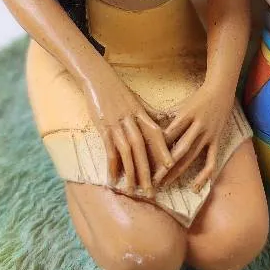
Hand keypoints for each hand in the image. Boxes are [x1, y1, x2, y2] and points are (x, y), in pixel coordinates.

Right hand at [84, 66, 172, 196]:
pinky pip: (108, 150)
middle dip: (147, 170)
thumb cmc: (119, 91)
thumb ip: (150, 115)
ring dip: (131, 172)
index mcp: (142, 114)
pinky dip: (111, 165)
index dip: (163, 149)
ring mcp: (117, 125)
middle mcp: (131, 120)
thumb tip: (165, 124)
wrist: (98, 79)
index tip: (171, 165)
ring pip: (127, 152)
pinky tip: (113, 179)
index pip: (156, 134)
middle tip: (152, 190)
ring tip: (133, 190)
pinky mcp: (103, 128)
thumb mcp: (137, 102)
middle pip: (142, 148)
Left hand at [156, 83, 233, 192]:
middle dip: (164, 165)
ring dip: (177, 172)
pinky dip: (203, 176)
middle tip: (151, 179)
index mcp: (186, 115)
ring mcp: (208, 136)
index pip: (168, 134)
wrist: (221, 91)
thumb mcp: (180, 104)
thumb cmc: (197, 98)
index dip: (156, 147)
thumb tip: (147, 126)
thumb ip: (166, 116)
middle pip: (178, 149)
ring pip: (191, 157)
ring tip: (165, 184)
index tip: (143, 159)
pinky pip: (211, 162)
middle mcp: (197, 127)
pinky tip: (194, 188)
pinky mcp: (216, 142)